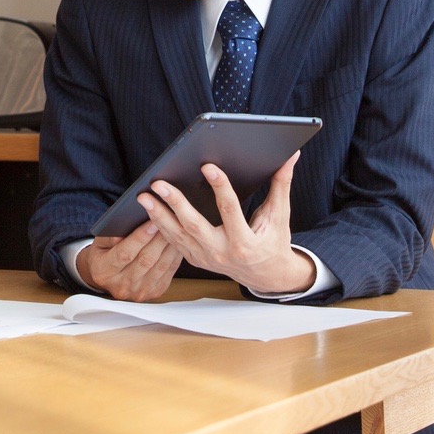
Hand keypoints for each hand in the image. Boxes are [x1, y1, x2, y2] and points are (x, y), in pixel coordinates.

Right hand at [75, 223, 182, 301]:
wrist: (108, 279)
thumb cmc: (104, 255)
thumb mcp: (100, 242)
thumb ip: (110, 236)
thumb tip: (127, 227)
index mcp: (104, 271)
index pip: (124, 253)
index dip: (140, 238)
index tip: (152, 222)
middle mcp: (121, 285)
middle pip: (145, 260)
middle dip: (159, 239)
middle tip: (169, 221)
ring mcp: (139, 292)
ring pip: (160, 266)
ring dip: (170, 246)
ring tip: (176, 229)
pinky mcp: (154, 292)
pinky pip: (169, 272)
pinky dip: (175, 256)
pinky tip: (178, 243)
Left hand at [139, 153, 315, 294]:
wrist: (267, 277)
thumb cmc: (273, 242)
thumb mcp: (279, 216)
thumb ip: (281, 185)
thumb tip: (290, 156)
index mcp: (245, 242)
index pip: (230, 210)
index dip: (220, 187)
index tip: (207, 166)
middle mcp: (223, 253)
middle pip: (195, 226)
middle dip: (175, 204)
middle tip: (159, 183)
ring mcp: (206, 259)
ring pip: (178, 236)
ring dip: (159, 215)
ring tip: (143, 196)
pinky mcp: (196, 260)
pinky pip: (174, 244)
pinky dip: (160, 227)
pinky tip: (149, 211)